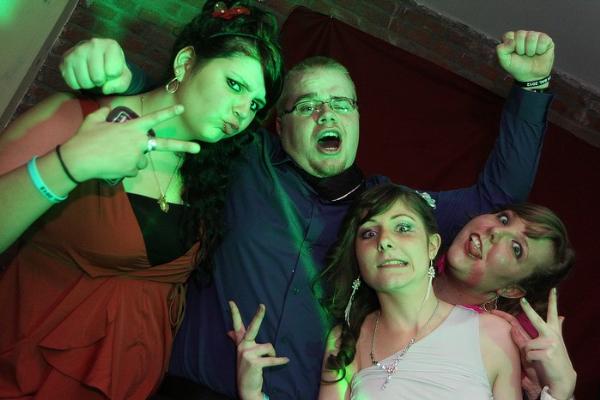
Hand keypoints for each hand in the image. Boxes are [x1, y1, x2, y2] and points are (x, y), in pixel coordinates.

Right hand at [60, 38, 131, 93]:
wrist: (98, 60)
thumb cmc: (114, 69)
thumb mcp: (124, 77)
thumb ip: (120, 84)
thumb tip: (105, 89)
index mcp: (111, 45)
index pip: (112, 72)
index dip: (113, 78)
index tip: (113, 72)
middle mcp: (93, 44)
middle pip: (97, 77)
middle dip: (101, 82)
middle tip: (101, 76)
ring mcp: (77, 50)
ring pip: (84, 81)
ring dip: (89, 84)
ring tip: (92, 76)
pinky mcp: (65, 59)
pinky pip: (72, 83)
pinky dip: (78, 84)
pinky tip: (83, 76)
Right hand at [61, 105, 199, 180]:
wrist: (79, 159)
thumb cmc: (85, 138)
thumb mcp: (93, 120)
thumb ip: (103, 113)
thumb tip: (107, 108)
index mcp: (132, 127)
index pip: (154, 118)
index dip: (168, 112)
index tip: (181, 109)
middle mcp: (139, 141)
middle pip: (165, 145)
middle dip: (183, 146)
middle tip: (198, 148)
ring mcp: (137, 157)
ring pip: (141, 160)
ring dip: (131, 160)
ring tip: (113, 156)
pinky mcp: (132, 170)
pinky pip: (132, 170)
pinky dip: (124, 169)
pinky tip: (111, 165)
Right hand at [228, 301, 288, 399]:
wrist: (246, 387)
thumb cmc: (246, 368)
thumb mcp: (241, 353)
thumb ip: (236, 340)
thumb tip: (229, 331)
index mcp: (241, 343)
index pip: (236, 325)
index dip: (234, 313)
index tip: (231, 302)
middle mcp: (243, 346)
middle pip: (252, 328)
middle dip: (258, 316)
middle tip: (262, 305)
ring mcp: (248, 354)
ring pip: (268, 347)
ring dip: (272, 354)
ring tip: (269, 359)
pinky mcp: (255, 363)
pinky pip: (272, 359)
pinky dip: (280, 360)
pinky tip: (286, 360)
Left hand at [492, 289, 575, 399]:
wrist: (563, 377)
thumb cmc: (555, 359)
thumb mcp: (556, 342)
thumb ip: (557, 328)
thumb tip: (562, 316)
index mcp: (554, 331)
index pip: (553, 313)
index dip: (553, 301)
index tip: (553, 289)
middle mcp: (553, 335)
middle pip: (537, 320)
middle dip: (528, 310)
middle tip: (522, 300)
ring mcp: (550, 344)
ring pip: (527, 345)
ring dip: (529, 353)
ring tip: (540, 359)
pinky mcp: (547, 353)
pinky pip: (528, 354)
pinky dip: (530, 360)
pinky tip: (540, 363)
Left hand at [496, 30, 554, 83]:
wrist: (531, 76)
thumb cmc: (517, 67)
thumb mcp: (505, 61)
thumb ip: (501, 50)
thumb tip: (511, 41)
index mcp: (512, 39)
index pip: (508, 35)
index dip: (510, 46)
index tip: (513, 54)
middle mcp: (523, 35)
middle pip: (520, 34)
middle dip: (520, 48)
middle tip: (522, 55)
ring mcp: (535, 36)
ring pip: (532, 36)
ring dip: (530, 50)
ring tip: (530, 55)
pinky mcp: (546, 39)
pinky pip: (542, 39)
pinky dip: (540, 49)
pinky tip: (539, 53)